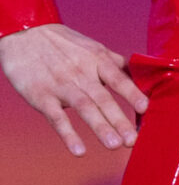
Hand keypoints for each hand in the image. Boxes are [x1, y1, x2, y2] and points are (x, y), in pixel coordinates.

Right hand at [2, 22, 146, 155]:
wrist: (26, 34)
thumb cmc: (64, 43)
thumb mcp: (93, 47)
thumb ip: (115, 64)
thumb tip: (141, 77)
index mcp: (97, 60)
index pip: (118, 78)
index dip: (132, 93)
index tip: (146, 109)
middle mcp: (82, 74)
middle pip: (103, 99)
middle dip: (119, 120)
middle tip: (133, 140)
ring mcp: (61, 86)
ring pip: (84, 108)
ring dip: (100, 127)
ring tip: (114, 145)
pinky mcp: (41, 97)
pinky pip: (56, 118)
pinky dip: (68, 134)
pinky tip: (79, 150)